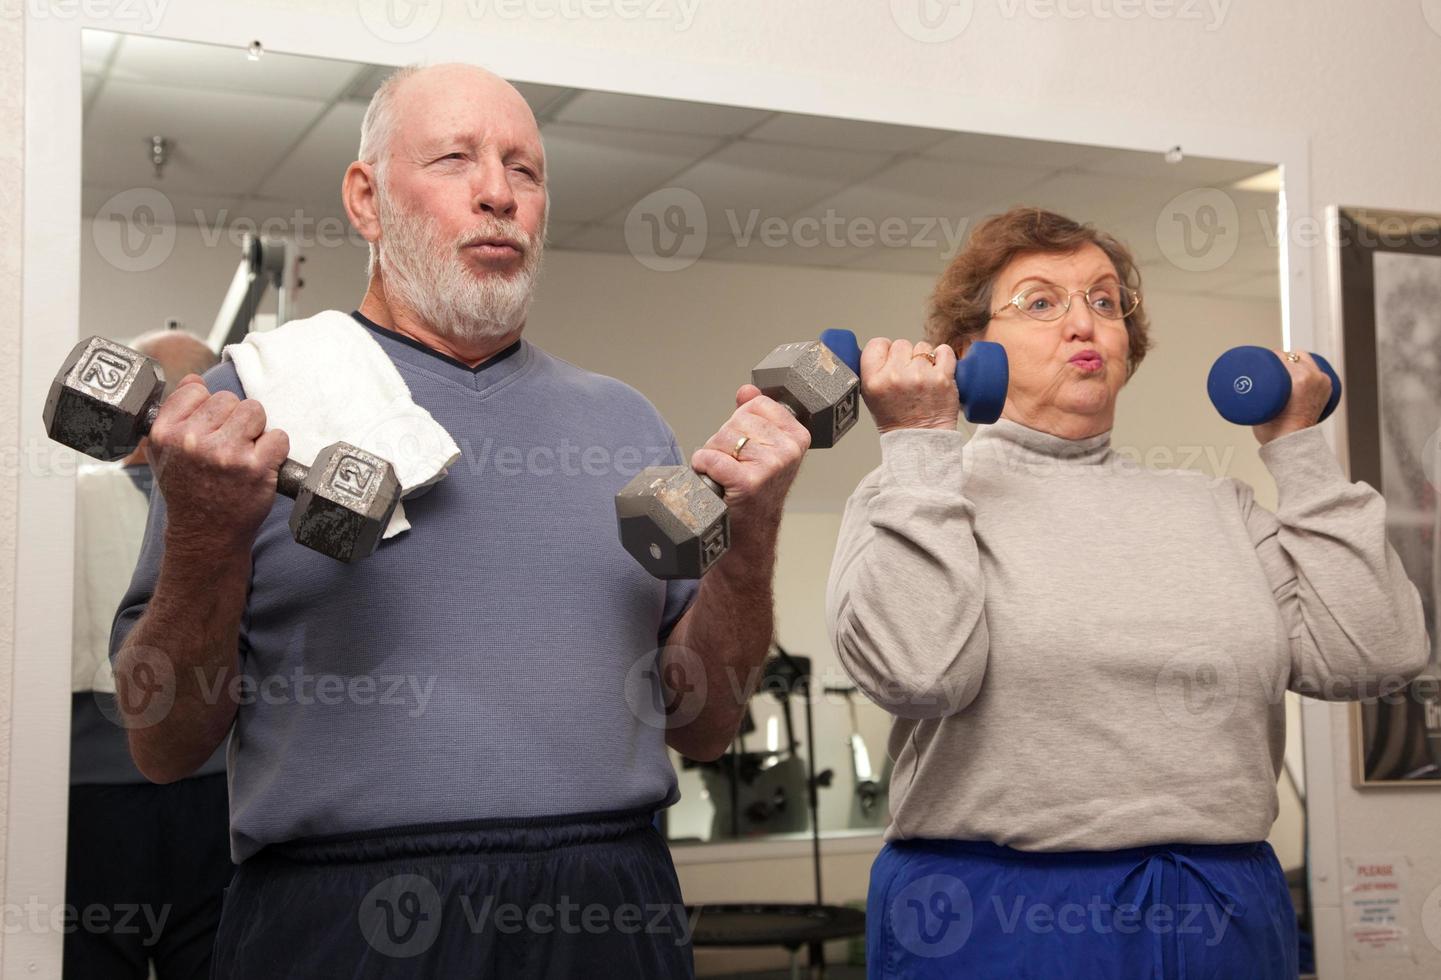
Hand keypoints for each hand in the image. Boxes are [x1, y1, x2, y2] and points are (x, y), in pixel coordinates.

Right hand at [146, 375, 291, 556]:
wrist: (205, 533)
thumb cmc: (187, 490)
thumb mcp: (164, 452)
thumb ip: (175, 413)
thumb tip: (194, 380)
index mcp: (166, 433)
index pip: (197, 390)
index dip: (208, 408)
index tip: (209, 428)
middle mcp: (193, 441)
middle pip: (230, 399)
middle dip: (234, 419)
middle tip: (228, 446)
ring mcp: (226, 454)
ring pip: (255, 411)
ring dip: (256, 430)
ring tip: (244, 452)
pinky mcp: (256, 468)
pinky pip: (278, 436)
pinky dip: (275, 449)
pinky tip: (260, 464)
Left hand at [691, 386, 810, 550]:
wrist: (751, 532)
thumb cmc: (756, 489)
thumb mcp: (764, 448)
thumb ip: (757, 415)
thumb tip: (747, 390)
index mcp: (797, 436)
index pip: (756, 405)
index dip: (741, 424)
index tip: (747, 446)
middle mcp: (788, 450)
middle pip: (736, 421)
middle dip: (725, 441)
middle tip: (735, 465)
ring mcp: (770, 466)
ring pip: (722, 439)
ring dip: (713, 456)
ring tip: (726, 475)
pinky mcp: (748, 482)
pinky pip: (711, 458)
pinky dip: (703, 466)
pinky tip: (714, 479)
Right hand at [859, 338, 959, 433]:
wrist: (920, 442)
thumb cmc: (897, 420)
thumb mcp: (870, 397)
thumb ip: (873, 372)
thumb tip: (882, 350)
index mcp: (873, 380)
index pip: (876, 344)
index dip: (885, 351)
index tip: (890, 362)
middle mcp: (894, 376)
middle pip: (900, 344)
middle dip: (905, 357)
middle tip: (908, 376)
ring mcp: (920, 376)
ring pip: (922, 347)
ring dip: (924, 359)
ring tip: (923, 379)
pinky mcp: (943, 379)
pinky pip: (944, 351)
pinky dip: (944, 357)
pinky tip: (939, 370)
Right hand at [1251, 350, 1333, 445]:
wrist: (1293, 444)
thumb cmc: (1276, 430)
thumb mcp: (1260, 405)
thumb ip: (1256, 391)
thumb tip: (1250, 382)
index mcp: (1300, 379)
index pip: (1283, 356)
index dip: (1270, 356)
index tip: (1262, 360)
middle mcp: (1315, 378)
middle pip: (1297, 356)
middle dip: (1284, 359)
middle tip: (1271, 367)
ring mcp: (1323, 383)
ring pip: (1308, 362)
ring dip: (1296, 363)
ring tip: (1284, 372)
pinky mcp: (1326, 390)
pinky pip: (1316, 372)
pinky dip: (1307, 371)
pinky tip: (1298, 375)